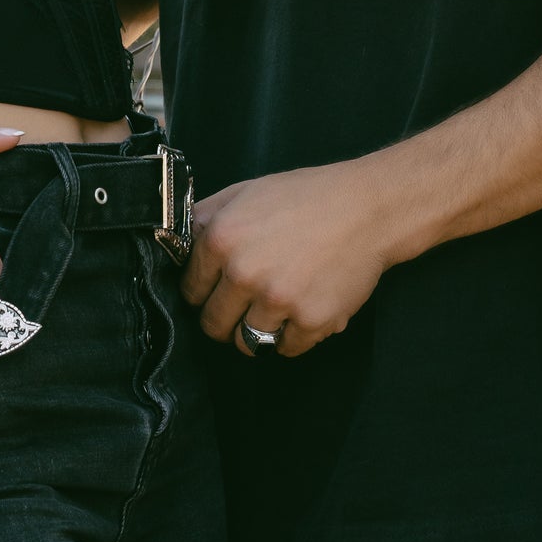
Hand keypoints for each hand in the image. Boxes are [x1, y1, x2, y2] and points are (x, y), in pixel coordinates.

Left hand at [180, 159, 387, 357]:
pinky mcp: (310, 322)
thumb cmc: (306, 196)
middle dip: (225, 318)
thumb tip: (175, 242)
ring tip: (277, 305)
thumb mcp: (245, 191)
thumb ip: (206, 218)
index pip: (190, 290)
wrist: (366, 208)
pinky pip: (286, 350)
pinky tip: (302, 307)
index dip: (202, 291)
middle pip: (213, 324)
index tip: (215, 291)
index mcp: (222, 239)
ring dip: (258, 330)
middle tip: (245, 304)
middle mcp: (244, 273)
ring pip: (247, 343)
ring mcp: (278, 301)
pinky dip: (292, 336)